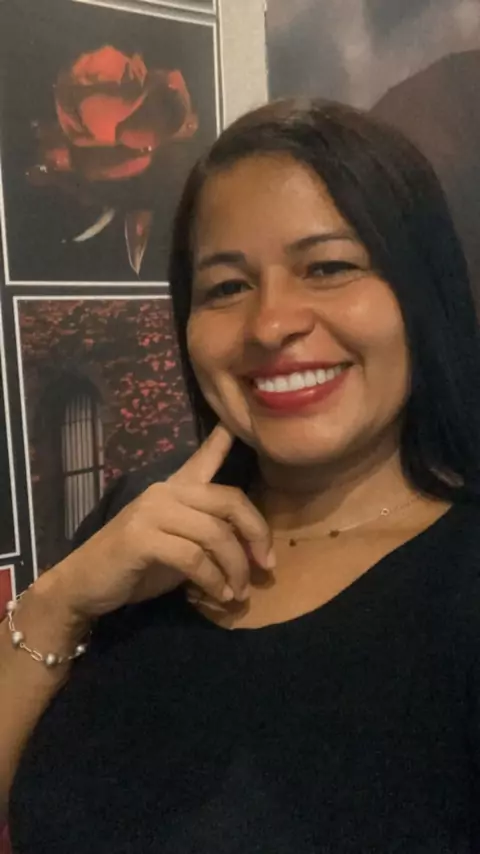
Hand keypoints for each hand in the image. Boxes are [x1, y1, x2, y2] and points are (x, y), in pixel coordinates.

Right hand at [48, 424, 273, 619]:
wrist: (85, 584)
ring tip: (238, 592)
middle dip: (257, 533)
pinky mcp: (142, 538)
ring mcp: (152, 512)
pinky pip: (193, 557)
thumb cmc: (136, 565)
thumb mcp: (178, 545)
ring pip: (215, 533)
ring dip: (235, 568)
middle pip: (229, 500)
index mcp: (175, 488)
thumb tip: (253, 550)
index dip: (223, 440)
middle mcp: (166, 491)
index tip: (238, 423)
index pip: (205, 458)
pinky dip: (212, 580)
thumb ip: (208, 535)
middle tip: (267, 566)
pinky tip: (218, 594)